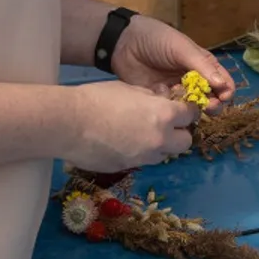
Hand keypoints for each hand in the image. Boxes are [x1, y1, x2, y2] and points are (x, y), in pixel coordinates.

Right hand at [66, 80, 198, 171]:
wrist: (68, 123)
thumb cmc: (98, 98)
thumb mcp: (131, 89)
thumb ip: (152, 99)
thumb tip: (161, 102)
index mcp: (164, 115)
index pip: (191, 116)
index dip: (186, 112)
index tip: (180, 110)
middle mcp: (159, 140)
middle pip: (185, 143)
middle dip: (179, 134)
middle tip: (164, 125)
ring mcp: (143, 158)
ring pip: (163, 155)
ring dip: (158, 146)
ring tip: (139, 134)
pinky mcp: (126, 168)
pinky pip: (141, 161)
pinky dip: (138, 153)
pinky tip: (120, 143)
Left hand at [111, 15, 234, 108]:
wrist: (124, 43)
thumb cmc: (158, 39)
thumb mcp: (182, 49)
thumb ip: (203, 66)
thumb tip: (224, 86)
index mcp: (203, 65)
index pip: (222, 81)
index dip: (226, 91)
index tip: (224, 97)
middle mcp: (193, 80)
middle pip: (210, 98)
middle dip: (212, 104)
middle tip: (209, 107)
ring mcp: (176, 91)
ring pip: (191, 107)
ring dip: (193, 109)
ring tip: (189, 107)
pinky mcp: (160, 100)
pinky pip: (171, 109)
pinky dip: (171, 108)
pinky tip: (165, 98)